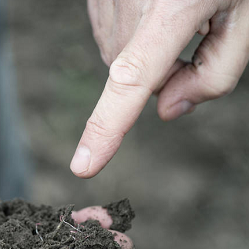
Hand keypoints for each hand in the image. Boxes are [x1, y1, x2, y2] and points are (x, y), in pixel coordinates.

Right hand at [71, 0, 248, 177]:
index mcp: (172, 8)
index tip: (83, 165)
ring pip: (120, 58)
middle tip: (196, 32)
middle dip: (165, 71)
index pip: (131, 82)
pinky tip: (152, 4)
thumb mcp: (245, 14)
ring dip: (147, 50)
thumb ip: (217, 73)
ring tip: (175, 11)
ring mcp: (104, 1)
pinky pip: (110, 35)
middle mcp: (128, 6)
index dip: (107, 128)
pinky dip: (132, 32)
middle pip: (136, 77)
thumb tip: (168, 111)